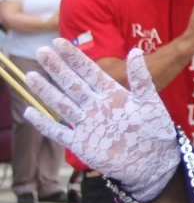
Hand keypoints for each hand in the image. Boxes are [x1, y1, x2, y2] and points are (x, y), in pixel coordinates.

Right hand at [24, 38, 179, 201]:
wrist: (154, 161)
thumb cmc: (155, 130)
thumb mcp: (150, 101)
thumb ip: (141, 78)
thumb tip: (136, 50)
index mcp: (112, 94)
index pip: (89, 71)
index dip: (74, 57)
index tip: (59, 41)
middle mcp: (96, 106)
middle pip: (72, 84)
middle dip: (57, 69)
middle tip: (41, 52)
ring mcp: (87, 124)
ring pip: (62, 104)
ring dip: (47, 91)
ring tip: (31, 75)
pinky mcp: (81, 144)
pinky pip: (58, 132)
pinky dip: (45, 124)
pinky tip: (30, 112)